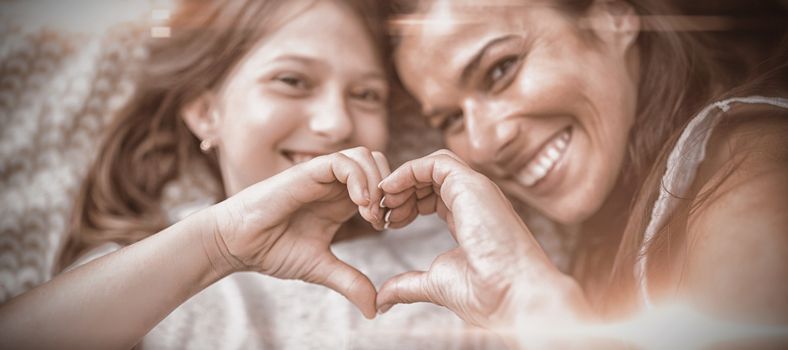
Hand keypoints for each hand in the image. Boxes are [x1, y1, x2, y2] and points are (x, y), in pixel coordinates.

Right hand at [208, 147, 389, 318]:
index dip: (393, 202)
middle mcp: (335, 184)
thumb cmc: (272, 250)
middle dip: (391, 188)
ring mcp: (322, 175)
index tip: (389, 228)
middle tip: (384, 219)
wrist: (237, 243)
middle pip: (380, 163)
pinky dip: (358, 179)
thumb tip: (374, 310)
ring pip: (365, 156)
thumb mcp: (321, 268)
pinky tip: (358, 206)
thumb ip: (349, 282)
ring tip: (370, 215)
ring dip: (376, 183)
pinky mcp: (307, 172)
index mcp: (342, 201)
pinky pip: (342, 161)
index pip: (382, 184)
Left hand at [376, 150, 591, 331]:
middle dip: (399, 191)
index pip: (432, 195)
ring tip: (384, 204)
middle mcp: (474, 200)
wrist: (512, 298)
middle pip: (429, 177)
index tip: (385, 224)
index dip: (405, 205)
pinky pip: (435, 162)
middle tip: (379, 213)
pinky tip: (390, 190)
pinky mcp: (472, 185)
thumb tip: (382, 300)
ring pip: (432, 165)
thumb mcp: (435, 285)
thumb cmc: (485, 296)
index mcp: (468, 218)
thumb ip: (407, 285)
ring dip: (401, 180)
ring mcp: (476, 190)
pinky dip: (408, 170)